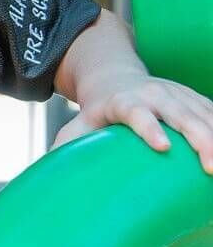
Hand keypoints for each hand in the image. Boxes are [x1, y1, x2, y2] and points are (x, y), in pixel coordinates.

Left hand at [50, 75, 212, 172]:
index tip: (161, 146)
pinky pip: (212, 113)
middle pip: (180, 114)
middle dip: (198, 138)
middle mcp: (154, 94)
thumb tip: (49, 171)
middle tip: (210, 166)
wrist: (114, 75)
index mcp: (124, 101)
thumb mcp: (79, 123)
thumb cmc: (96, 110)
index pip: (137, 114)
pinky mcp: (193, 98)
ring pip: (203, 114)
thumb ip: (67, 144)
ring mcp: (177, 94)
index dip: (148, 128)